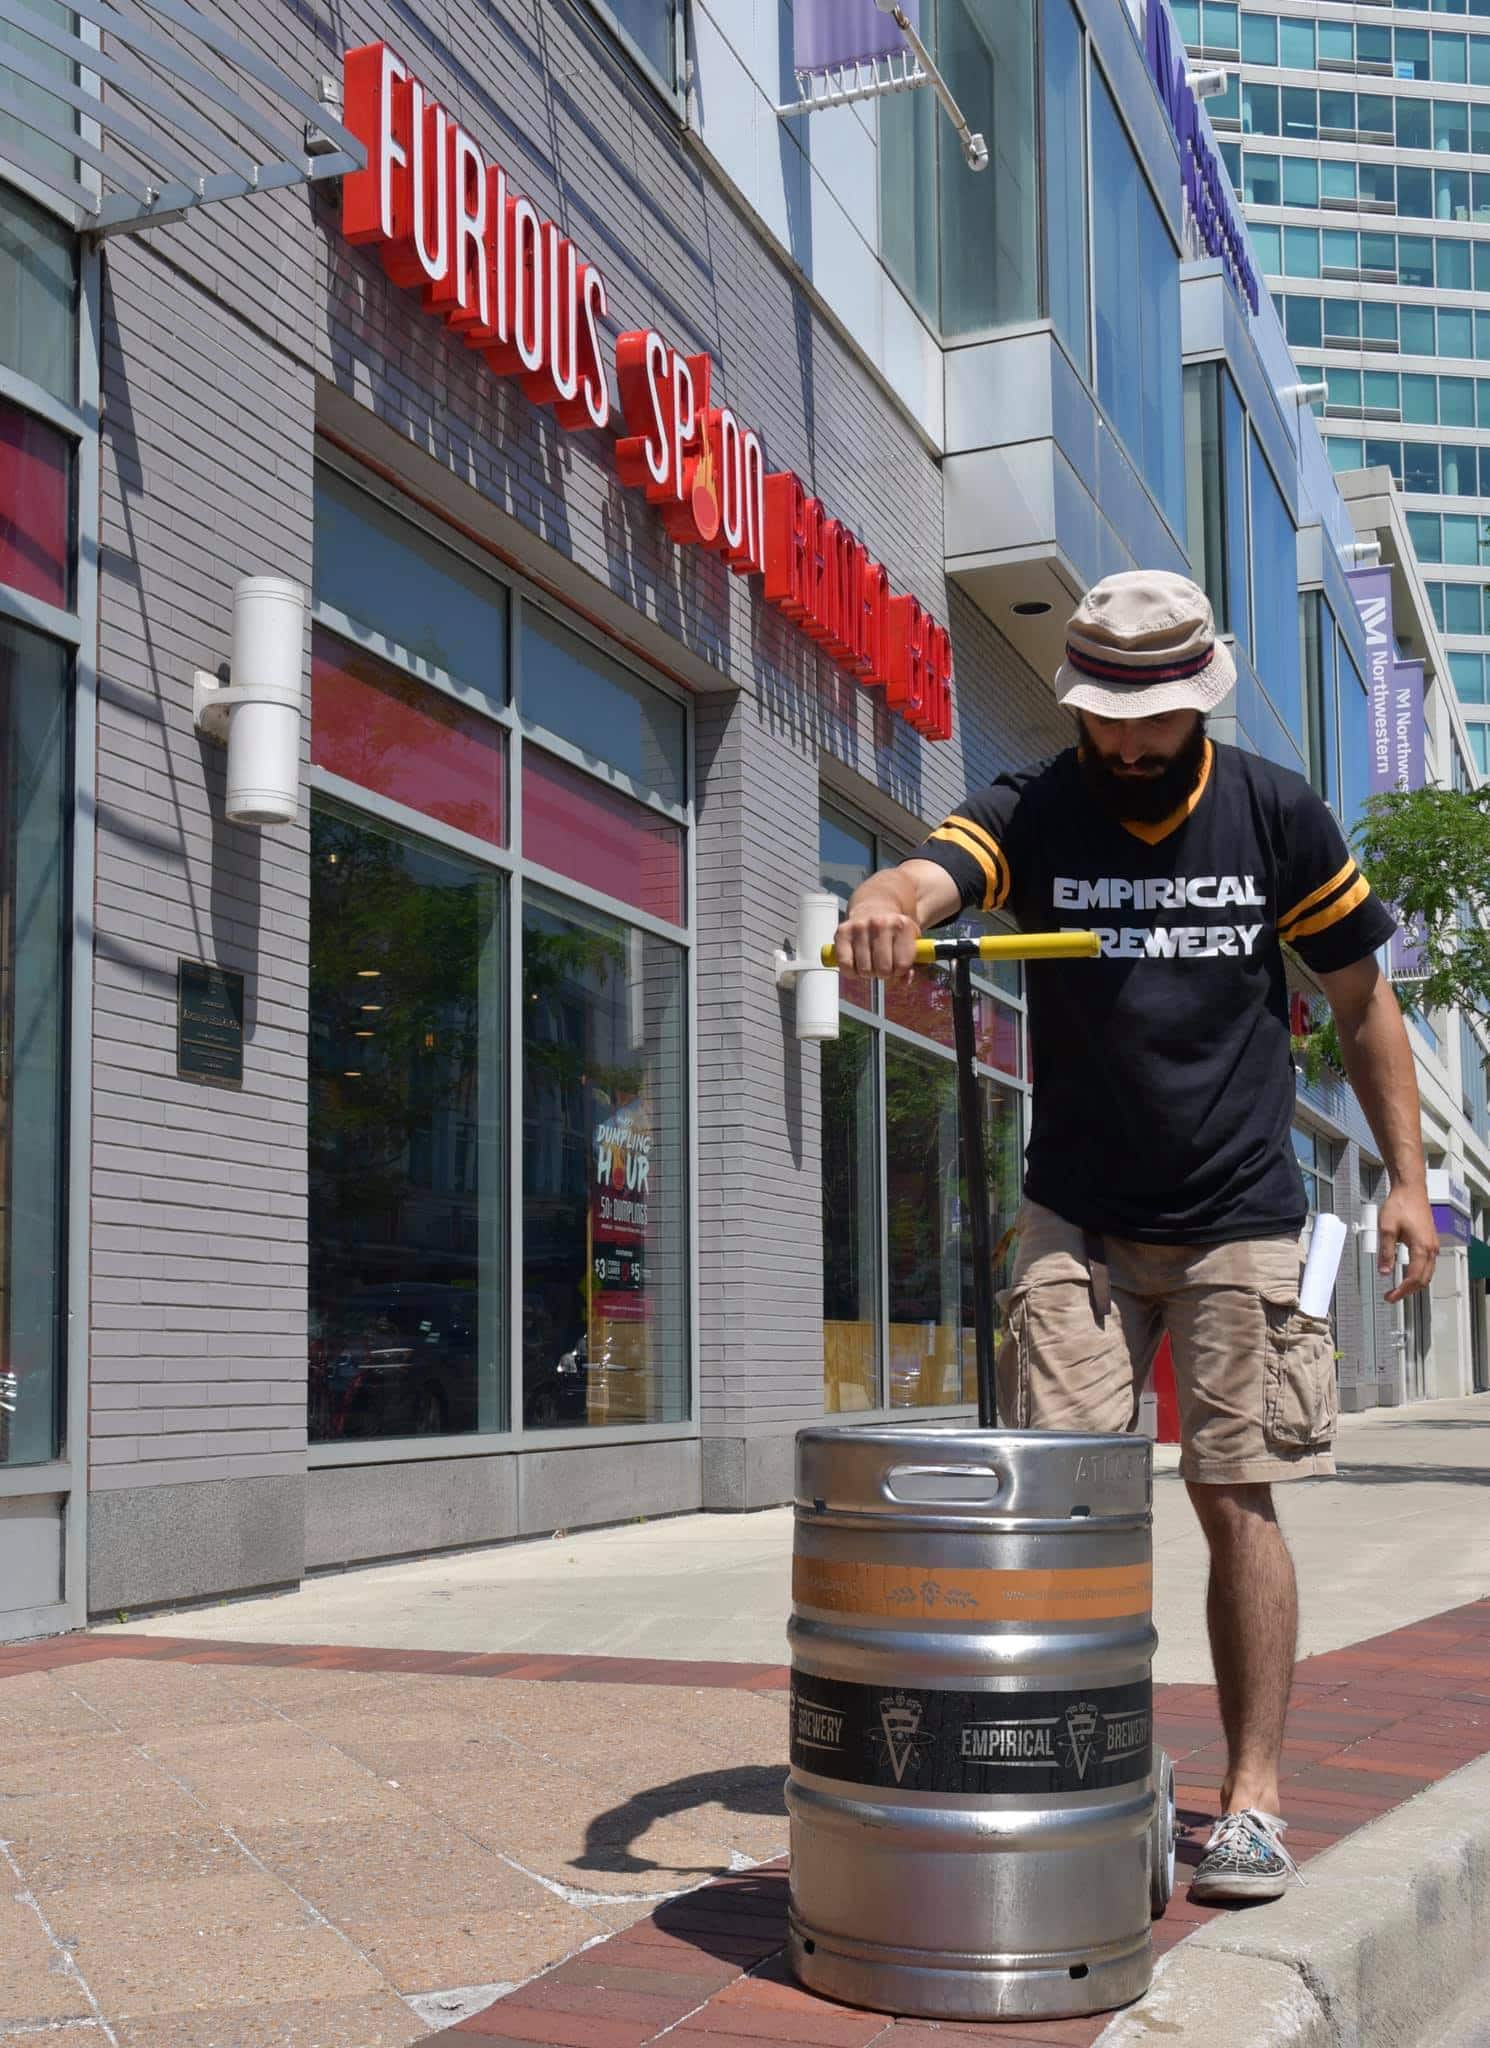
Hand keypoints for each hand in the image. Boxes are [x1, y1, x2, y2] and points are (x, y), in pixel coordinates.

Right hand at [833, 905, 921, 978]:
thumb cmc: (894, 931)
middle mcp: (880, 923)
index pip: (902, 965)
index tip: (898, 966)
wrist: (874, 906)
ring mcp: (860, 927)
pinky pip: (846, 965)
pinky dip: (851, 972)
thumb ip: (913, 963)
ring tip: (871, 962)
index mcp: (902, 925)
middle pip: (883, 969)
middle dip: (884, 973)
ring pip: (865, 970)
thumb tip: (905, 980)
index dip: (900, 971)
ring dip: (868, 973)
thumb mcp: (910, 942)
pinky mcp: (842, 932)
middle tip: (883, 965)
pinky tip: (856, 965)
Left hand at [1378, 1183, 1437, 1302]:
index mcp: (1422, 1248)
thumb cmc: (1399, 1206)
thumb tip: (1385, 1272)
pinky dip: (1418, 1273)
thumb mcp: (1386, 1229)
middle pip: (1423, 1279)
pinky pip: (1428, 1264)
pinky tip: (1407, 1273)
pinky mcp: (1431, 1240)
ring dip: (1414, 1283)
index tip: (1389, 1297)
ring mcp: (1433, 1245)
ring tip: (1398, 1288)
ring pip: (1427, 1273)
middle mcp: (1431, 1249)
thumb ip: (1386, 1252)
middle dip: (1408, 1291)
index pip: (1413, 1278)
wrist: (1410, 1189)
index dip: (1401, 1291)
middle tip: (1391, 1296)